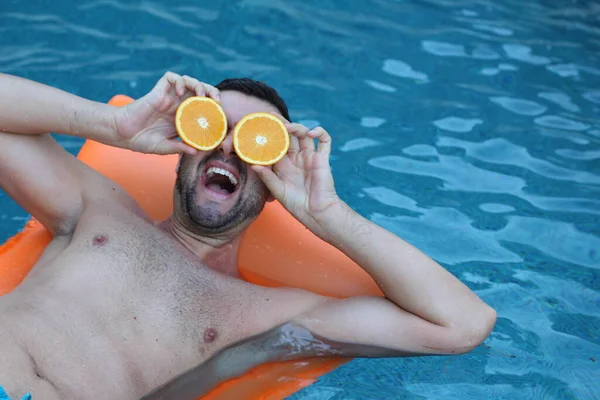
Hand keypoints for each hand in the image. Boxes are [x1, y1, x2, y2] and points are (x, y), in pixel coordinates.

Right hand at [112, 71, 219, 154]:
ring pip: (188, 81)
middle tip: (217, 101)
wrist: (123, 133)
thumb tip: (196, 151)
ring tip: (201, 95)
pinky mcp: (158, 91)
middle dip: (211, 92)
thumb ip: (179, 147)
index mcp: (183, 117)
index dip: (214, 108)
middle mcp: (178, 105)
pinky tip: (179, 91)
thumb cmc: (143, 141)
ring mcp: (168, 97)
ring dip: (199, 84)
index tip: (221, 115)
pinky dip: (179, 81)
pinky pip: (171, 78)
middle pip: (200, 91)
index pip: (203, 107)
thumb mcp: (165, 147)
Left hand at [252, 119, 341, 240]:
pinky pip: (324, 141)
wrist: (316, 213)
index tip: (259, 126)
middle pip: (288, 136)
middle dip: (281, 125)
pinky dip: (320, 132)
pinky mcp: (322, 159)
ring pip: (304, 134)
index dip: (268, 135)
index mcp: (283, 165)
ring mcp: (309, 157)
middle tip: (271, 117)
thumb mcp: (278, 190)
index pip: (274, 145)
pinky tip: (312, 132)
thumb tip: (253, 165)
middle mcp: (296, 158)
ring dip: (297, 127)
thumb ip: (267, 177)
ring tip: (288, 127)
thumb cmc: (297, 205)